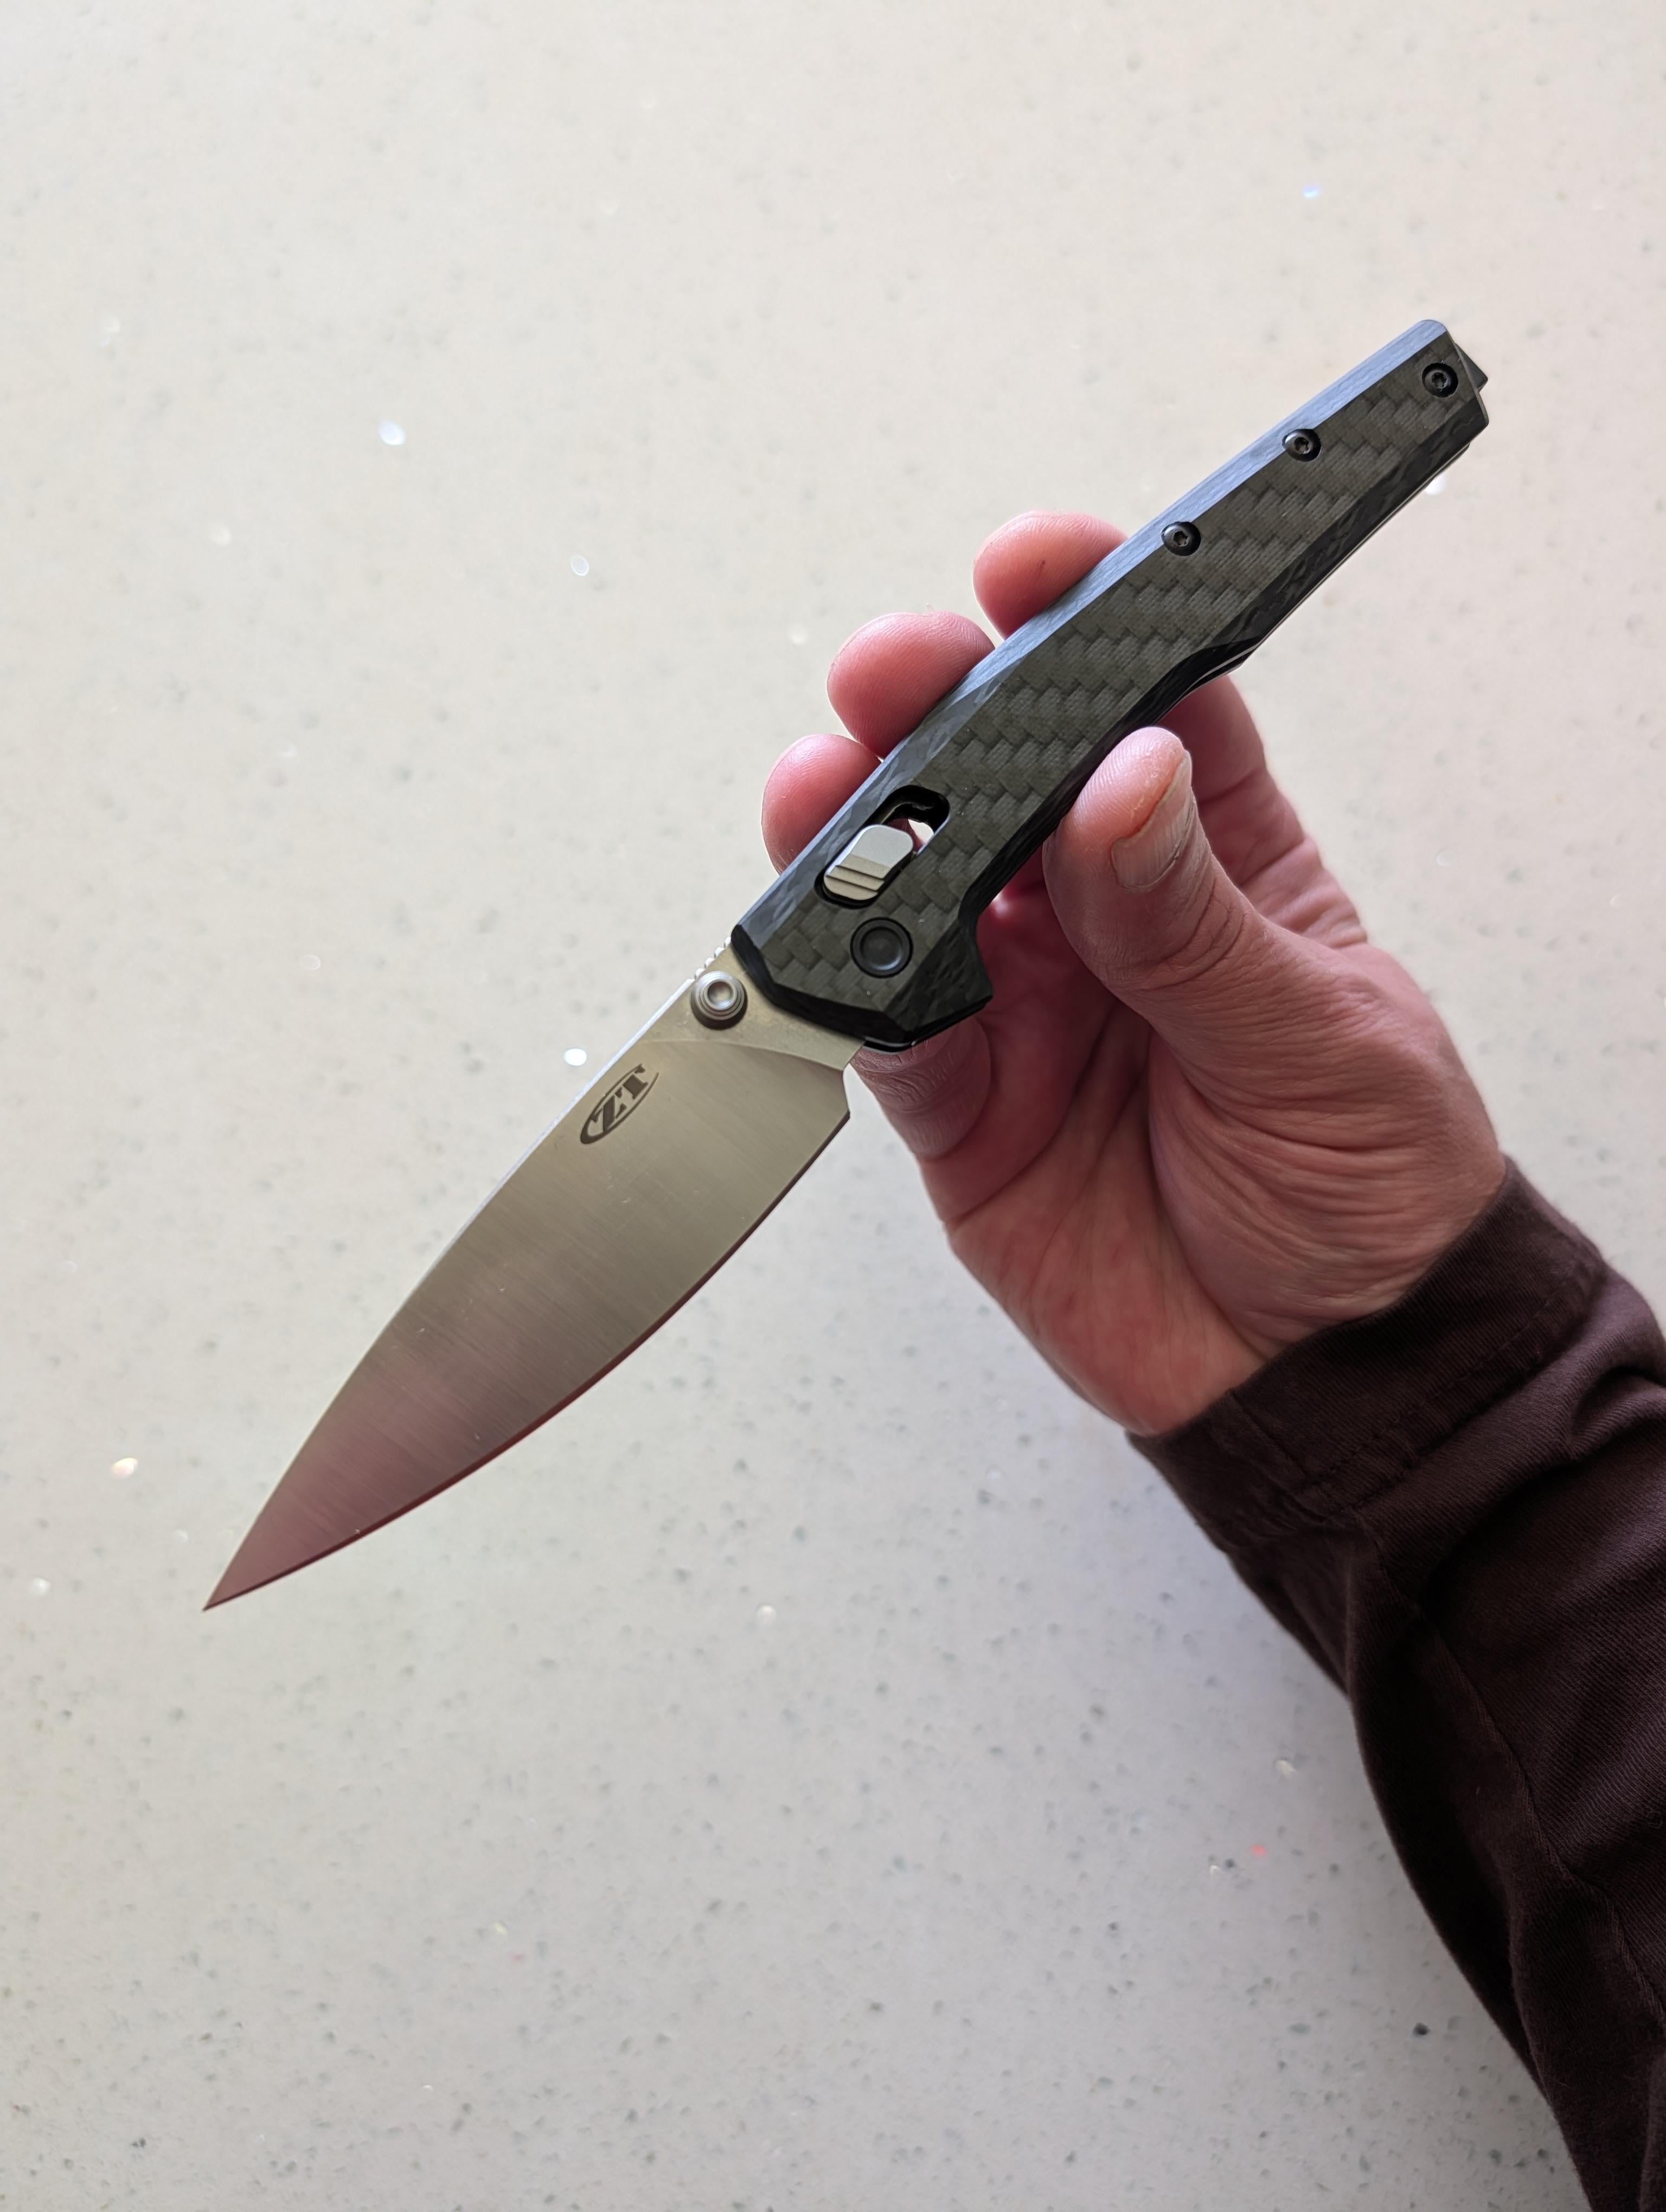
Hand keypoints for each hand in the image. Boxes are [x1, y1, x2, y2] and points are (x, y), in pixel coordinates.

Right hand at [762, 511, 1504, 1433]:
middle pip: (996, 779)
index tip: (1035, 573)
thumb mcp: (1320, 1041)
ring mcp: (1023, 1007)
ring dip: (857, 837)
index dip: (1081, 625)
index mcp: (1212, 860)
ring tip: (828, 799)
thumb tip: (1120, 787)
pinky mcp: (962, 1110)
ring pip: (911, 892)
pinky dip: (854, 998)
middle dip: (934, 712)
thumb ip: (1198, 924)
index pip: (1141, 705)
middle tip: (895, 679)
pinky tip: (843, 961)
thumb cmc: (1367, 1193)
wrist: (1323, 1376)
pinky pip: (888, 1038)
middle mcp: (1100, 918)